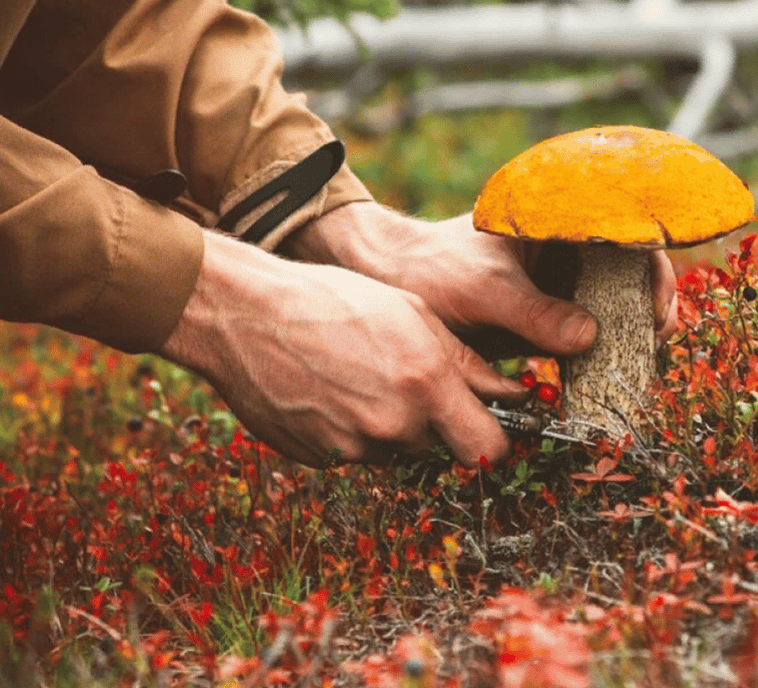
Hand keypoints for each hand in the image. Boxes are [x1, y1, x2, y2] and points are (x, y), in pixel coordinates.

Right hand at [159, 232, 525, 467]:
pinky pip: (352, 452)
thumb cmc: (332, 299)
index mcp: (426, 384)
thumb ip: (468, 361)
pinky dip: (349, 430)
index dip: (491, 437)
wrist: (245, 314)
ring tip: (358, 375)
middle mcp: (394, 425)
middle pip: (439, 448)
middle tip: (404, 378)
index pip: (489, 448)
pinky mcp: (319, 458)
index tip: (485, 422)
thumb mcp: (413, 312)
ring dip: (389, 425)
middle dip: (434, 422)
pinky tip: (328, 389)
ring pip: (394, 449)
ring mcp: (353, 447)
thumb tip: (513, 393)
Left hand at [286, 202, 679, 350]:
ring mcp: (556, 283)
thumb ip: (536, 314)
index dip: (655, 271)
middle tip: (651, 345)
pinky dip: (598, 355)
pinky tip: (601, 378)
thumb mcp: (484, 290)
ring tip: (631, 368)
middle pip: (631, 275)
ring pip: (612, 308)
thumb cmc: (430, 268)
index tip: (656, 310)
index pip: (631, 236)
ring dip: (626, 337)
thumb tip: (590, 338)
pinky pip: (584, 335)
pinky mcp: (544, 316)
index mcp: (559, 221)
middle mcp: (566, 249)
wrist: (386, 282)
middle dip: (647, 310)